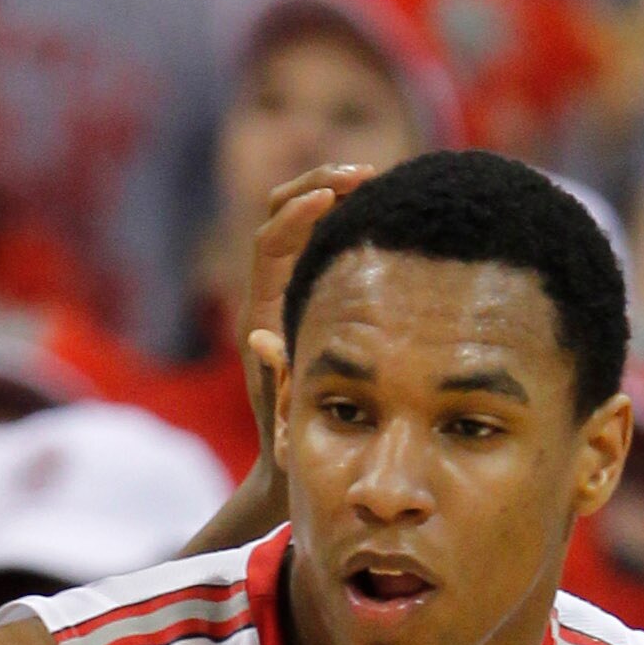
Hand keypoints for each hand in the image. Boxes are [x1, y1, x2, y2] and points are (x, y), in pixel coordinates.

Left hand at [239, 160, 373, 463]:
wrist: (283, 469)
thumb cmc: (290, 452)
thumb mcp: (285, 423)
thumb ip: (275, 382)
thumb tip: (257, 336)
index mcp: (258, 315)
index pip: (268, 243)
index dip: (298, 213)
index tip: (334, 195)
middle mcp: (267, 294)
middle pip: (278, 212)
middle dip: (318, 183)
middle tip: (367, 175)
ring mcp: (287, 290)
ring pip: (301, 218)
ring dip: (335, 192)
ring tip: (381, 184)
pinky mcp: (309, 292)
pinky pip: (324, 238)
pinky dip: (349, 216)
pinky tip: (387, 214)